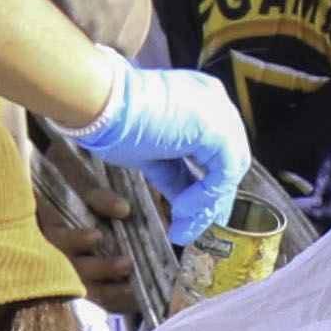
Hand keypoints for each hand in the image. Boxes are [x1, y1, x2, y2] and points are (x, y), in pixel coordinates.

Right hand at [59, 62, 252, 250]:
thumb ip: (174, 175)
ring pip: (228, 171)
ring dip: (205, 206)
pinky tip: (181, 210)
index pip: (213, 152)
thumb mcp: (151, 155)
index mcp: (200, 100)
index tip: (192, 214)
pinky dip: (204, 198)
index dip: (205, 186)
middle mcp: (216, 102)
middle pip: (226, 161)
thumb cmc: (113, 123)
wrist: (103, 105)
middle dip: (211, 199)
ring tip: (184, 229)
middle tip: (195, 227)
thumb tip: (184, 204)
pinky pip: (223, 175)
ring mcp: (219, 113)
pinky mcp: (217, 129)